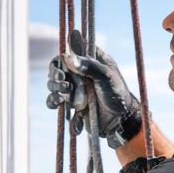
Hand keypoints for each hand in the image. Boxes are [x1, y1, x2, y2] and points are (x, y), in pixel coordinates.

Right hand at [45, 29, 142, 148]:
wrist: (119, 120)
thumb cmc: (117, 94)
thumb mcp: (106, 77)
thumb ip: (89, 66)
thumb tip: (68, 57)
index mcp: (91, 60)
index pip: (70, 52)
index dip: (63, 57)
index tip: (64, 65)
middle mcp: (80, 72)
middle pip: (58, 68)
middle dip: (56, 74)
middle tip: (62, 80)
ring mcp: (74, 88)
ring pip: (54, 84)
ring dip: (55, 88)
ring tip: (65, 94)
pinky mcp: (70, 103)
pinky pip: (54, 100)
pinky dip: (53, 102)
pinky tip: (59, 104)